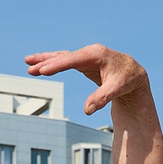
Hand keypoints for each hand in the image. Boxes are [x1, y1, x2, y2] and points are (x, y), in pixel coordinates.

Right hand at [24, 44, 149, 115]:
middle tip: (30, 67)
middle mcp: (89, 52)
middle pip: (64, 57)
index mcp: (96, 55)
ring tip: (28, 63)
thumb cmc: (127, 80)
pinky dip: (53, 64)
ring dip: (45, 61)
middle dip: (46, 62)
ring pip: (61, 58)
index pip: (73, 60)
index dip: (57, 65)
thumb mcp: (117, 89)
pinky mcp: (83, 63)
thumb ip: (102, 98)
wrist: (134, 75)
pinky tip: (41, 67)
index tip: (43, 70)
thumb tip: (87, 111)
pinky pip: (64, 62)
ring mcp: (85, 57)